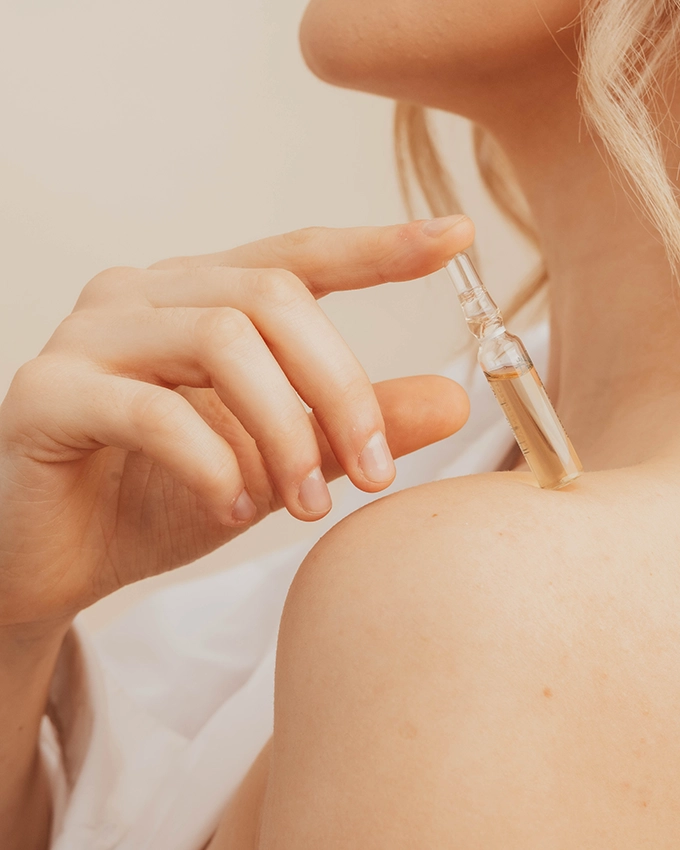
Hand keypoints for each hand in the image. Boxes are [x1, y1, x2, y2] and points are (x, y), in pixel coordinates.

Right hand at [0, 216, 473, 626]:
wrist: (56, 562)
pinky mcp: (49, 394)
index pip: (297, 256)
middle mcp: (145, 295)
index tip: (456, 238)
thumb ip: (351, 426)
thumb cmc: (161, 499)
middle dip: (340, 388)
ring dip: (284, 430)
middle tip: (376, 472)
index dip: (377, 247)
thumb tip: (453, 399)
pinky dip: (212, 463)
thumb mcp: (276, 463)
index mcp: (199, 297)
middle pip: (272, 298)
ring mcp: (90, 336)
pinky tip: (232, 508)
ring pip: (221, 340)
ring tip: (306, 504)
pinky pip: (152, 410)